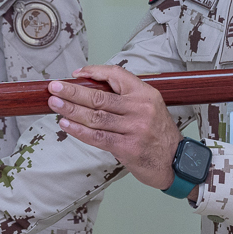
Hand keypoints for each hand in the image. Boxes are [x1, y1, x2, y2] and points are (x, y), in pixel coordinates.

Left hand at [50, 64, 180, 189]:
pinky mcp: (127, 147)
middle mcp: (140, 109)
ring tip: (54, 103)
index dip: (93, 72)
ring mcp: (134, 128)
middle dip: (73, 92)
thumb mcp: (150, 107)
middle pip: (99, 97)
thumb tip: (90, 91)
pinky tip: (66, 124)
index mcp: (146, 94)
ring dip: (71, 109)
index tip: (76, 74)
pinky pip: (97, 137)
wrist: (177, 161)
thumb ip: (125, 99)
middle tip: (54, 87)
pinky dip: (79, 130)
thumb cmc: (158, 134)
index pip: (116, 74)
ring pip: (95, 117)